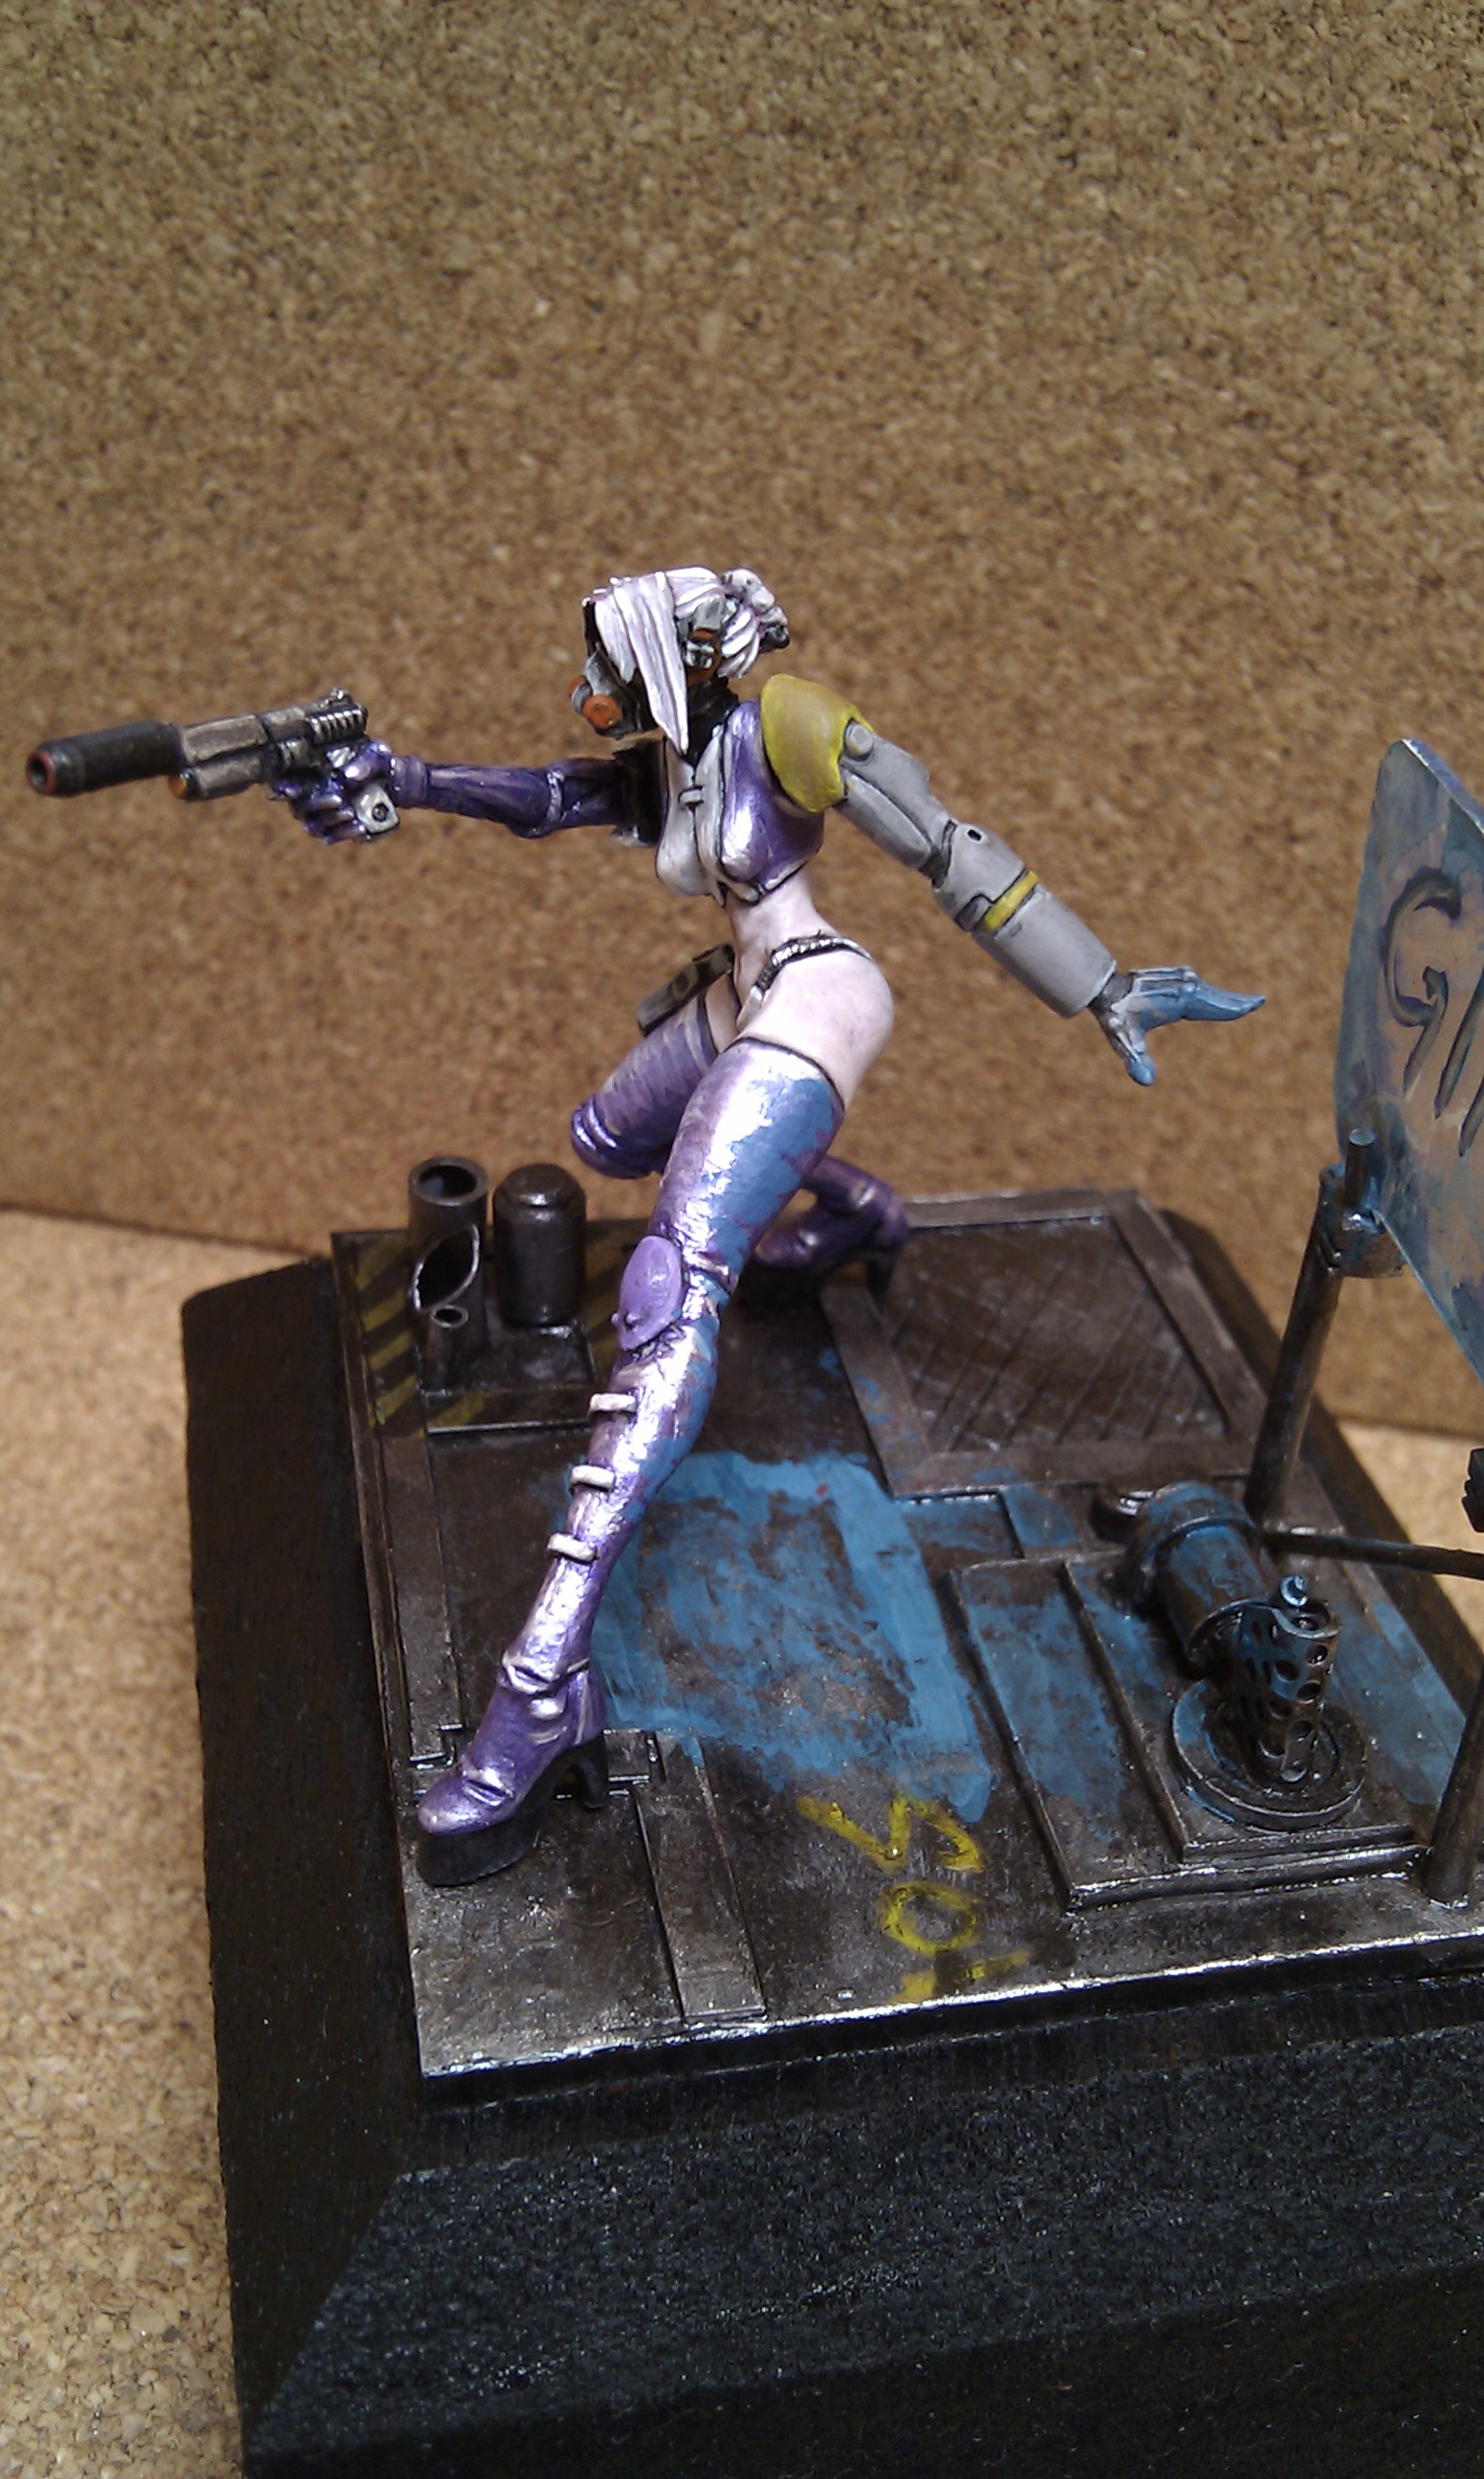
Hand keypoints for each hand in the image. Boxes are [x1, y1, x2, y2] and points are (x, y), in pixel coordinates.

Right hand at [271, 739, 396, 842]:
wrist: (396, 783)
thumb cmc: (377, 762)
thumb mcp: (376, 755)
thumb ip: (365, 762)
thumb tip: (349, 777)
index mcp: (310, 770)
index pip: (282, 780)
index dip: (280, 787)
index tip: (294, 790)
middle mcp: (310, 793)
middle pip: (298, 807)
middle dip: (316, 805)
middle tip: (339, 800)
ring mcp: (321, 814)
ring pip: (312, 826)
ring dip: (331, 821)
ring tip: (351, 813)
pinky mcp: (335, 829)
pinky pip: (331, 837)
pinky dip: (345, 833)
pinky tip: (360, 827)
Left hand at [1092, 966, 1263, 1085]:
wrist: (1104, 988)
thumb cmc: (1116, 1016)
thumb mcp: (1125, 1041)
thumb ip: (1136, 1060)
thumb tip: (1145, 1080)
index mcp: (1181, 1001)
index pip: (1214, 1005)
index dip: (1234, 1007)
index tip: (1256, 1004)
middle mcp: (1184, 987)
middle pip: (1217, 996)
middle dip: (1236, 1001)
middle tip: (1259, 1001)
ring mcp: (1179, 980)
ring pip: (1210, 991)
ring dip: (1226, 997)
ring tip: (1245, 1002)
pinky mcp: (1174, 978)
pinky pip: (1201, 988)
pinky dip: (1213, 994)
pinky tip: (1217, 999)